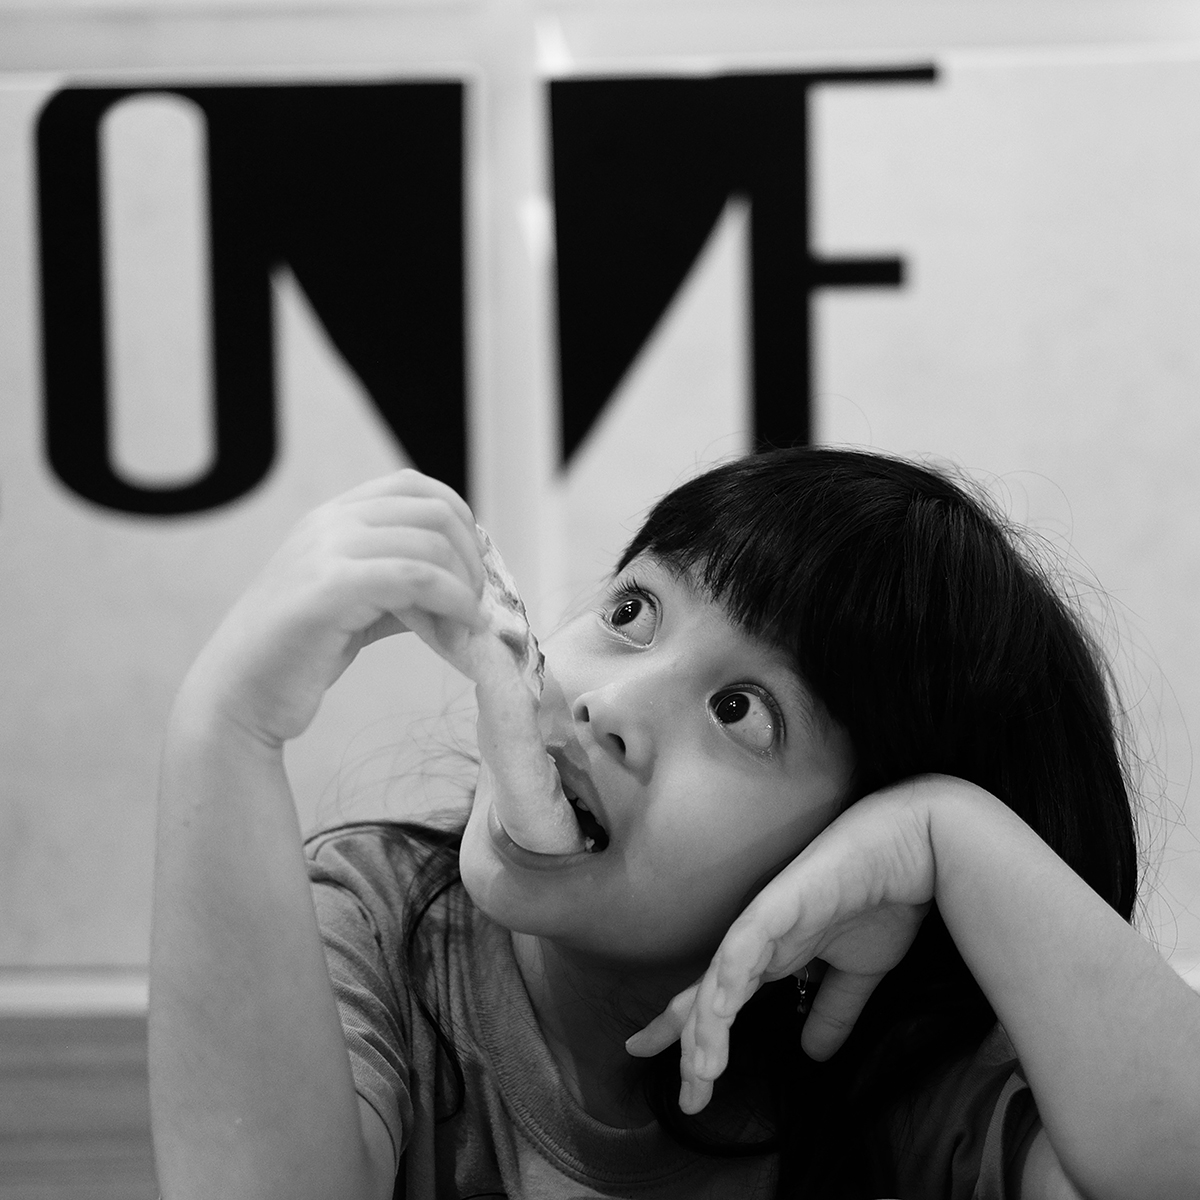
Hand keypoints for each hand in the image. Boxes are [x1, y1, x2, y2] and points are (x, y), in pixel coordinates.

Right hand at [181, 470, 486, 746]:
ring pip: (432, 544)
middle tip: (477, 602)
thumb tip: (463, 587)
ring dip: (467, 586)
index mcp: (332, 517)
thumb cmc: (296, 656)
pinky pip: (417, 577)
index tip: (470, 566)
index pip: (414, 486)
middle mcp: (329, 522)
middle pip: (433, 511)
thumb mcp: (354, 606)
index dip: (458, 518)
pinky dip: (453, 602)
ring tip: (469, 622)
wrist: (237, 696)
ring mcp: (326, 549)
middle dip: (472, 557)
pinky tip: (461, 628)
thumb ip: (399, 585)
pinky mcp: (330, 587)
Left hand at [626, 781, 940, 1113]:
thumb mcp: (859, 974)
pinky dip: (731, 971)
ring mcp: (767, 918)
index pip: (718, 1003)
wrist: (919, 849)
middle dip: (690, 1046)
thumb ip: (832, 1011)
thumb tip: (813, 1055)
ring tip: (700, 1070)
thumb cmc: (885, 900)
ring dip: (708, 1024)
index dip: (692, 1039)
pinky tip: (721, 1006)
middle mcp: (759, 941)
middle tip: (686, 1098)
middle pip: (708, 997)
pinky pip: (748, 938)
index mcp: (773, 959)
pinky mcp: (783, 899)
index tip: (681, 1088)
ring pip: (721, 975)